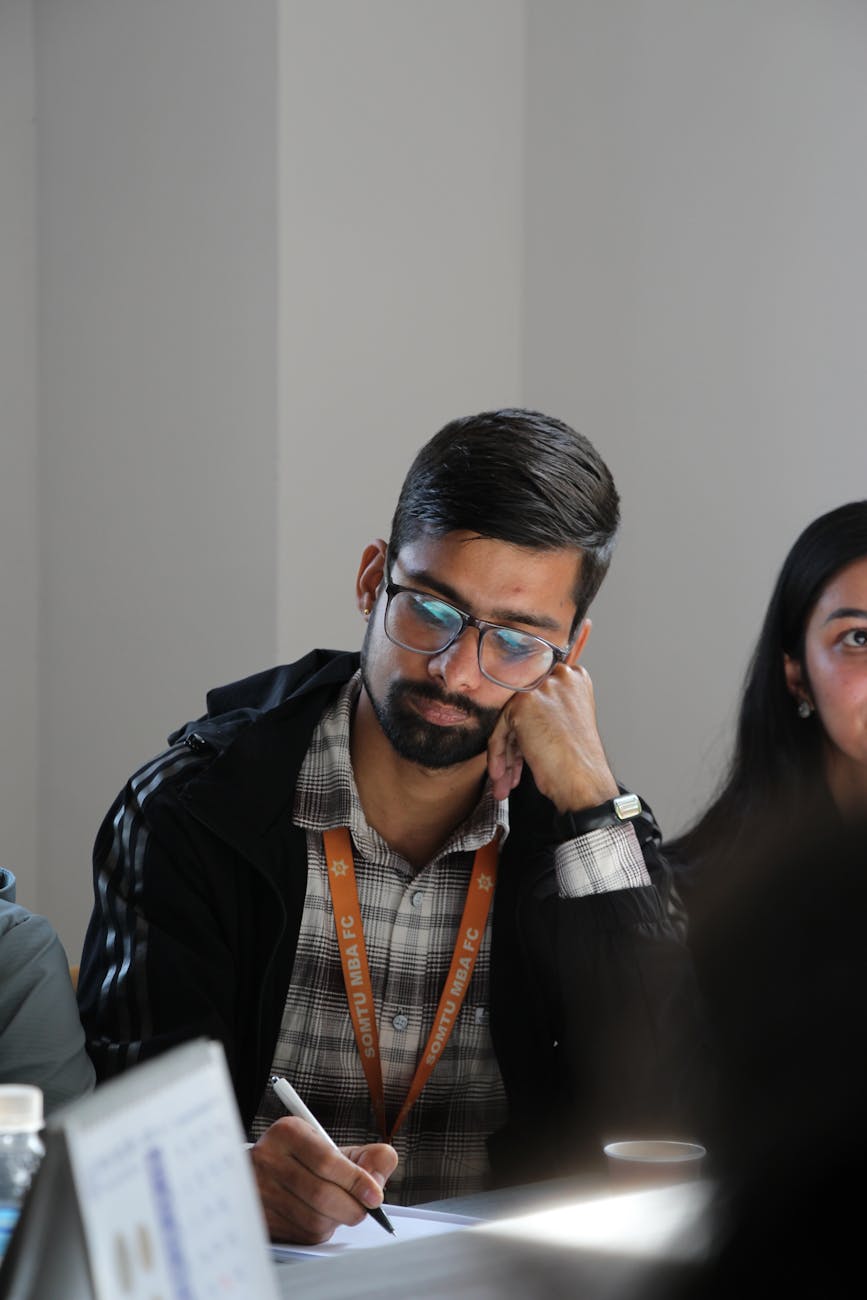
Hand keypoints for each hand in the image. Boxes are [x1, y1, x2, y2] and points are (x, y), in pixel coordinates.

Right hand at [251, 1117, 397, 1244]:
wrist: (263, 1174)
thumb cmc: (305, 1161)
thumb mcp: (333, 1147)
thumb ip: (366, 1156)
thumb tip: (379, 1178)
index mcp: (289, 1133)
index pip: (327, 1160)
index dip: (356, 1181)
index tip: (375, 1195)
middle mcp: (268, 1159)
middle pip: (321, 1194)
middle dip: (352, 1207)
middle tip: (365, 1209)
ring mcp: (259, 1191)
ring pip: (313, 1219)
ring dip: (335, 1221)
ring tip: (337, 1208)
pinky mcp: (260, 1219)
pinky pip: (302, 1236)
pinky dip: (320, 1232)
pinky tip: (319, 1217)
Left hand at [486, 662, 618, 811]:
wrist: (585, 781)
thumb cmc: (581, 762)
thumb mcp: (569, 723)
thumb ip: (548, 710)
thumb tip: (519, 715)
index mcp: (575, 678)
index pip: (538, 697)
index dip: (528, 725)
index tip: (520, 748)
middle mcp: (560, 676)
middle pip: (522, 707)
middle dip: (514, 742)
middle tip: (510, 768)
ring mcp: (541, 688)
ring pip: (508, 720)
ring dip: (505, 754)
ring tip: (505, 779)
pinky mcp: (523, 704)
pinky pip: (499, 731)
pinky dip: (498, 754)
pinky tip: (503, 775)